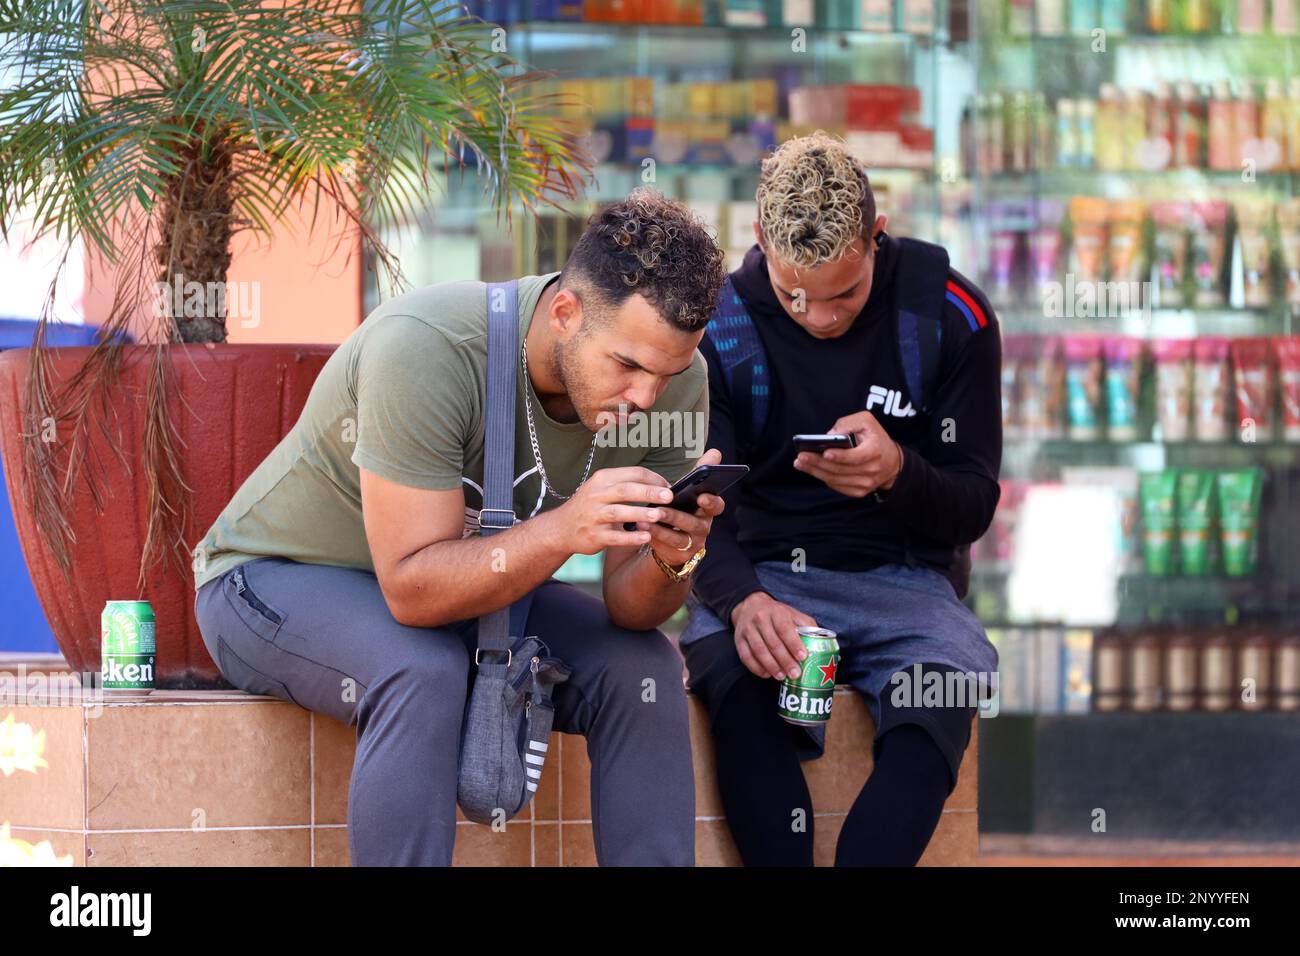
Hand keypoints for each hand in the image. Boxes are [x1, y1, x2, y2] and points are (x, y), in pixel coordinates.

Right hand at [555, 464, 675, 555]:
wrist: (561, 528)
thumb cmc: (590, 506)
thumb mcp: (602, 488)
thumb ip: (626, 485)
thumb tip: (660, 486)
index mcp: (602, 479)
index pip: (632, 473)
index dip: (653, 479)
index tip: (669, 487)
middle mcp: (596, 495)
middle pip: (625, 490)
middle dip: (649, 492)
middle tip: (669, 496)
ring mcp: (593, 516)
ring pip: (618, 512)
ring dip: (640, 513)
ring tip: (659, 515)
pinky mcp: (594, 535)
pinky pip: (614, 537)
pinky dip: (631, 537)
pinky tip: (646, 537)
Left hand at [627, 448, 725, 567]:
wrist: (674, 537)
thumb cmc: (682, 507)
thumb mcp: (689, 491)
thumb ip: (700, 473)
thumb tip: (715, 451)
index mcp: (708, 510)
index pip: (717, 506)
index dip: (711, 502)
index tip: (701, 496)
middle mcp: (704, 527)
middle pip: (694, 523)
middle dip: (677, 516)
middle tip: (661, 509)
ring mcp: (693, 543)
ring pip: (678, 537)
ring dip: (661, 528)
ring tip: (645, 519)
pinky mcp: (680, 554)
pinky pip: (667, 546)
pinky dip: (654, 536)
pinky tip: (641, 528)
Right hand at [730, 591, 817, 679]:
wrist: (750, 606)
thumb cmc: (776, 614)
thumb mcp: (793, 614)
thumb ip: (808, 627)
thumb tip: (825, 645)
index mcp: (777, 612)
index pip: (785, 629)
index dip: (794, 644)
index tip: (803, 656)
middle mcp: (760, 619)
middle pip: (772, 642)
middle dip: (784, 660)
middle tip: (795, 673)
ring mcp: (748, 630)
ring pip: (758, 650)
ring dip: (771, 666)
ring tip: (781, 676)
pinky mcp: (739, 640)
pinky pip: (746, 656)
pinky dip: (756, 667)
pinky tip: (766, 674)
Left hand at [792, 411, 903, 497]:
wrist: (892, 463)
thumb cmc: (876, 439)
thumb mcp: (867, 422)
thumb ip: (848, 423)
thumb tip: (830, 434)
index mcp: (875, 451)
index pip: (855, 457)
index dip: (840, 456)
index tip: (825, 452)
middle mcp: (871, 470)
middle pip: (840, 469)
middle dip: (818, 463)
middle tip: (801, 457)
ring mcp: (865, 484)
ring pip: (836, 479)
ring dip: (815, 472)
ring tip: (800, 463)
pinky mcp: (859, 491)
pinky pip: (837, 486)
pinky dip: (823, 478)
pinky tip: (812, 470)